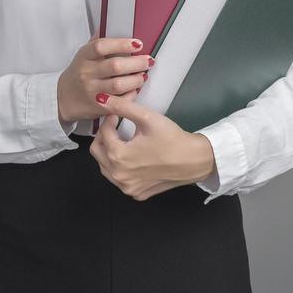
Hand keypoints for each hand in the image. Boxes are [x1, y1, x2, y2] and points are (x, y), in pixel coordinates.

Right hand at [57, 36, 154, 124]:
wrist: (63, 98)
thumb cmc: (77, 74)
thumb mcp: (83, 55)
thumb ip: (97, 42)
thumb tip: (110, 24)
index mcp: (84, 57)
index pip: (101, 46)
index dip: (121, 44)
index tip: (137, 44)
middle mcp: (87, 73)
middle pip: (115, 66)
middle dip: (137, 63)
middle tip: (147, 61)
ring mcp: (93, 91)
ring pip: (119, 85)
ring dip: (137, 79)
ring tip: (143, 75)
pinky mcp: (99, 107)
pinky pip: (120, 102)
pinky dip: (132, 97)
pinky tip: (136, 91)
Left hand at [89, 93, 217, 200]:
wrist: (195, 161)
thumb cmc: (173, 139)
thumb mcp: (147, 117)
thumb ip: (122, 107)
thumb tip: (102, 98)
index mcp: (118, 156)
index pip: (103, 133)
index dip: (109, 119)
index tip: (117, 113)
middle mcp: (119, 176)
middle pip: (97, 151)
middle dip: (103, 136)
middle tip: (115, 126)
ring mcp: (127, 187)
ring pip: (105, 167)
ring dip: (109, 152)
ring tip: (123, 140)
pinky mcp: (136, 193)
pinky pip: (119, 179)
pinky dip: (120, 168)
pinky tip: (132, 158)